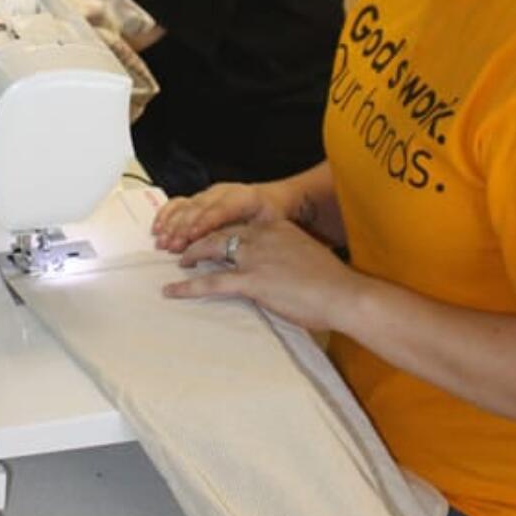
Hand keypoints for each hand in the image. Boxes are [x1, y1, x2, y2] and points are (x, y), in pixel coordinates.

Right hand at [152, 180, 294, 253]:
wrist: (271, 201)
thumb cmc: (271, 218)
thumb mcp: (272, 228)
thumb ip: (258, 237)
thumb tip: (248, 253)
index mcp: (245, 197)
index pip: (222, 209)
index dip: (205, 221)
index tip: (192, 235)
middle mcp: (223, 193)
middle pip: (199, 208)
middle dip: (183, 228)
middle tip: (172, 246)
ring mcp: (209, 194)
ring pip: (187, 206)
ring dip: (172, 224)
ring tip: (162, 242)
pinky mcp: (199, 199)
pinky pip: (179, 203)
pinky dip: (166, 215)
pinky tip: (157, 227)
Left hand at [163, 219, 352, 330]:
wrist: (342, 293)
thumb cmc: (331, 281)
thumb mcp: (305, 254)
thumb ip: (284, 254)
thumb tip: (273, 267)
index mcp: (275, 226)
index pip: (239, 222)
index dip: (219, 226)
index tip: (208, 230)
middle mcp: (261, 235)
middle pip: (220, 230)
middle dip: (199, 236)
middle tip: (185, 244)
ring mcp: (255, 256)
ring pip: (210, 249)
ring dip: (190, 254)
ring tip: (178, 260)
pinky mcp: (251, 280)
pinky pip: (211, 282)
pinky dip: (187, 286)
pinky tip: (172, 290)